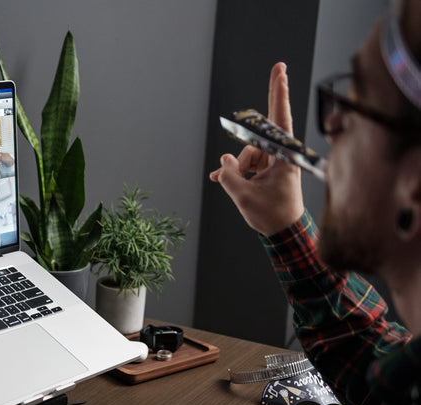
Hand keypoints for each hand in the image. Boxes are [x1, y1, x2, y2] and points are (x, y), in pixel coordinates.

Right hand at [209, 62, 303, 235]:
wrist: (283, 232)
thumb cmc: (272, 215)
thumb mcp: (246, 197)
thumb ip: (231, 176)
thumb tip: (225, 160)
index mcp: (284, 158)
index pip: (280, 120)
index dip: (279, 95)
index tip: (281, 72)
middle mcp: (281, 154)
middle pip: (262, 130)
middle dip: (260, 119)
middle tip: (275, 79)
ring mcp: (274, 160)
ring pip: (249, 151)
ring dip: (237, 166)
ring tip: (229, 183)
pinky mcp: (268, 168)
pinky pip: (247, 162)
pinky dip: (235, 170)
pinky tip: (221, 179)